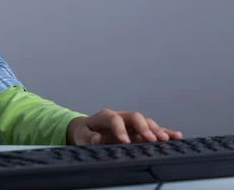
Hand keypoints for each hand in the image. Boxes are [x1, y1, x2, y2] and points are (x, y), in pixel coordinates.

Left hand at [66, 109, 182, 145]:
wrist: (88, 130)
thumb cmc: (85, 133)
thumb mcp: (81, 135)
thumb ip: (88, 137)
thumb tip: (96, 139)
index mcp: (105, 116)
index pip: (114, 119)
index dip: (120, 129)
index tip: (124, 141)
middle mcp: (121, 116)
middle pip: (134, 117)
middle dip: (143, 127)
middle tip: (151, 139)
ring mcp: (131, 123)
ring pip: (146, 122)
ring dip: (157, 130)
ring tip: (167, 139)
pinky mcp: (138, 130)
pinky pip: (153, 130)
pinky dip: (164, 132)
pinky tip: (176, 137)